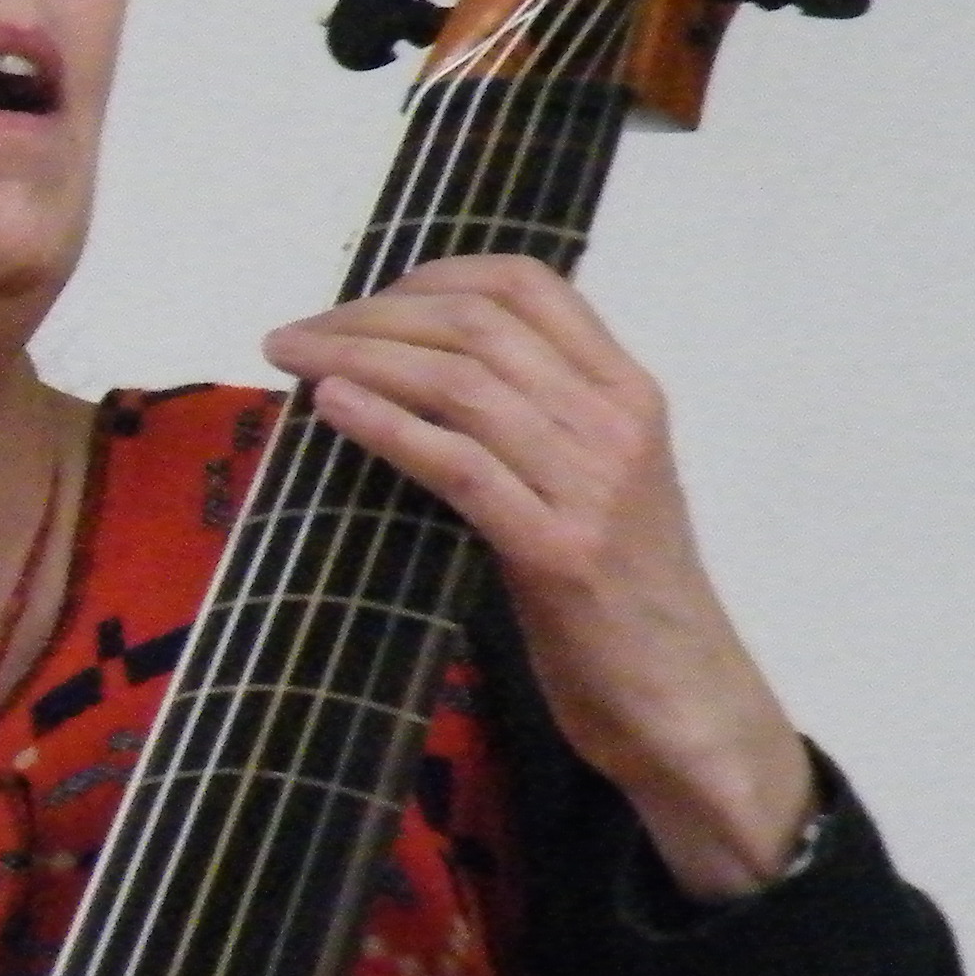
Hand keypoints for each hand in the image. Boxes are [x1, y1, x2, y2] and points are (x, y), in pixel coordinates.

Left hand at [262, 255, 810, 901]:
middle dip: (369, 317)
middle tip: (293, 336)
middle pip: (476, 326)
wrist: (684, 699)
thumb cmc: (620, 596)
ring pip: (461, 384)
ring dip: (357, 359)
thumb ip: (529, 422)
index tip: (361, 301)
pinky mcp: (560, 553)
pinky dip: (387, 426)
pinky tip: (331, 408)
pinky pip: (459, 466)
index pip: (528, 285)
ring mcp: (592, 485)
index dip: (431, 276)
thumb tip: (406, 374)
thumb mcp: (587, 483)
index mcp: (627, 391)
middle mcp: (615, 421)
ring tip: (290, 360)